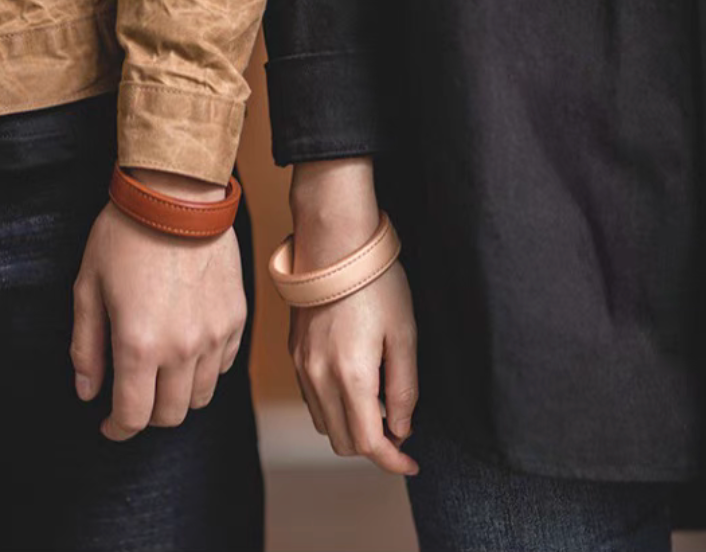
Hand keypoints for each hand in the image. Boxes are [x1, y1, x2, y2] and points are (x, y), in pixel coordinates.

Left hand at [71, 168, 246, 440]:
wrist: (177, 196)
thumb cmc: (124, 235)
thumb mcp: (87, 287)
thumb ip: (86, 346)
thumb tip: (87, 392)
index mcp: (139, 344)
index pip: (133, 416)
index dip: (117, 429)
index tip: (109, 425)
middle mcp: (182, 348)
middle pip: (170, 415)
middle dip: (146, 416)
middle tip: (132, 398)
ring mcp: (214, 334)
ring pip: (200, 396)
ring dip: (177, 396)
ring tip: (159, 375)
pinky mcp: (235, 318)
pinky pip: (224, 365)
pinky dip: (204, 370)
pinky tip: (186, 350)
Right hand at [289, 159, 418, 474]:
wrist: (334, 243)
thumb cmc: (376, 283)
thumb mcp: (405, 334)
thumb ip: (404, 387)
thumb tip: (402, 428)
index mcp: (351, 376)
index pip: (367, 443)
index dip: (392, 461)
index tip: (411, 463)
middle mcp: (319, 377)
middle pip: (342, 442)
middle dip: (372, 446)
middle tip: (400, 428)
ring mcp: (302, 366)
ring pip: (323, 423)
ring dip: (351, 427)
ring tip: (380, 405)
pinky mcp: (294, 353)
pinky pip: (311, 399)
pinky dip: (333, 407)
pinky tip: (355, 386)